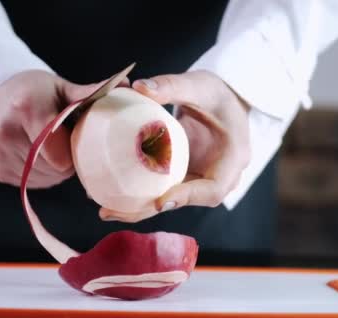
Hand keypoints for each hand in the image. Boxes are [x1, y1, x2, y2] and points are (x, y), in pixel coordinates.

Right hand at [0, 70, 98, 187]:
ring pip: (44, 178)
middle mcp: (6, 131)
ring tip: (51, 147)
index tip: (78, 139)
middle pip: (55, 168)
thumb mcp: (62, 88)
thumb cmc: (36, 92)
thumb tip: (127, 85)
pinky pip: (30, 183)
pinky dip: (40, 174)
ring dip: (54, 169)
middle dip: (67, 160)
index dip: (76, 151)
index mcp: (27, 108)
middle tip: (66, 142)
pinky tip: (38, 154)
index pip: (62, 153)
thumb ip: (91, 93)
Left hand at [99, 70, 250, 221]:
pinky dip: (139, 194)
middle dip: (149, 210)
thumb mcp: (199, 85)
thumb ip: (172, 85)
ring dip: (139, 207)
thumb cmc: (218, 93)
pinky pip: (163, 189)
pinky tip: (111, 194)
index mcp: (232, 158)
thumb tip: (139, 87)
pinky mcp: (184, 176)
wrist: (224, 100)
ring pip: (171, 201)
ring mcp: (200, 179)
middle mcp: (218, 176)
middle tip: (113, 211)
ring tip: (105, 209)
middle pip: (186, 202)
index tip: (161, 201)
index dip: (188, 198)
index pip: (213, 189)